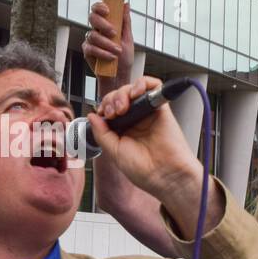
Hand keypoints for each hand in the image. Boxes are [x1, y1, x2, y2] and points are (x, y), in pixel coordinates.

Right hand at [84, 1, 133, 91]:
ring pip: (93, 35)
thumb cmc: (124, 58)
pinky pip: (91, 48)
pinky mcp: (87, 52)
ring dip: (107, 43)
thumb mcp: (128, 38)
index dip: (100, 7)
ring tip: (117, 51)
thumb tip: (125, 5)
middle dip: (103, 24)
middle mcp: (96, 30)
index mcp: (106, 24)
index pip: (98, 9)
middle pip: (92, 18)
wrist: (120, 76)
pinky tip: (111, 57)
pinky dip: (103, 53)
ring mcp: (90, 41)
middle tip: (114, 33)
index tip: (108, 11)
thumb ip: (125, 21)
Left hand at [88, 76, 199, 208]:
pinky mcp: (161, 107)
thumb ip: (101, 133)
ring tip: (122, 107)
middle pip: (119, 96)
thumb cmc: (144, 169)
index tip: (102, 114)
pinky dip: (142, 83)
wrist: (165, 175)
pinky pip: (153, 85)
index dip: (103, 107)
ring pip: (132, 89)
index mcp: (123, 129)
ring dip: (123, 93)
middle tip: (112, 113)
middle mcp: (135, 119)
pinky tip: (135, 93)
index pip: (109, 108)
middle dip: (111, 100)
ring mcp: (148, 112)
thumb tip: (92, 116)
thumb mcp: (114, 151)